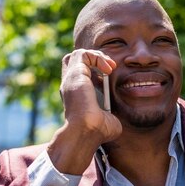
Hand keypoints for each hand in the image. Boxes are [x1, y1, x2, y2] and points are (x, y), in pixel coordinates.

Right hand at [47, 49, 122, 174]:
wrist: (88, 131)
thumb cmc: (98, 131)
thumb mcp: (108, 119)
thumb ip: (110, 112)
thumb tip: (114, 114)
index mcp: (76, 96)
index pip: (81, 74)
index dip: (95, 71)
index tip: (110, 77)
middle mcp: (71, 86)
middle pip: (75, 62)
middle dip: (94, 59)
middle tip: (110, 68)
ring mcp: (71, 79)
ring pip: (77, 55)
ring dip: (96, 56)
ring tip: (110, 66)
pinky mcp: (75, 74)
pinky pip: (82, 54)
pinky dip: (96, 57)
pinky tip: (108, 69)